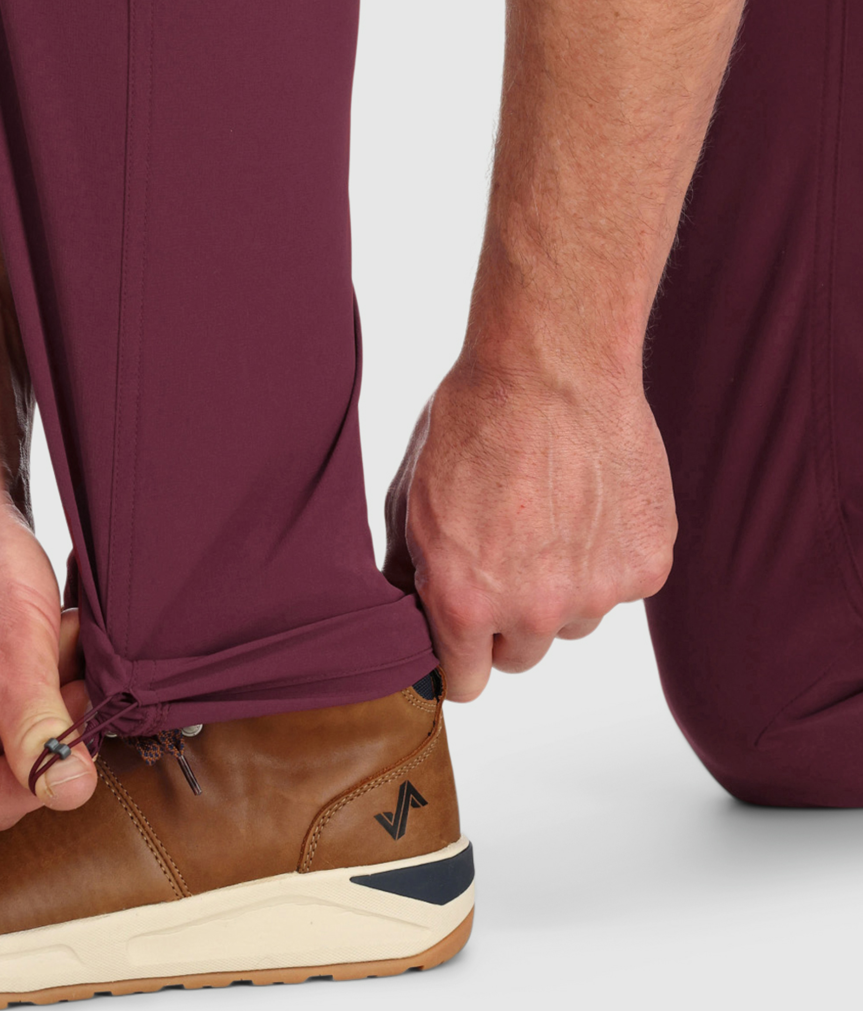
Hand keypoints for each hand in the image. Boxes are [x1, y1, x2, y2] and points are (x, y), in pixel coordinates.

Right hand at [0, 488, 96, 834]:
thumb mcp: (15, 653)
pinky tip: (45, 646)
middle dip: (41, 732)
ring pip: (0, 750)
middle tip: (68, 677)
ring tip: (56, 648)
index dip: (34, 779)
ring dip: (44, 706)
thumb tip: (70, 795)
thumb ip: (41, 733)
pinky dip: (32, 687)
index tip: (74, 733)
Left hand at [383, 357, 675, 700]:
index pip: (465, 683)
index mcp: (466, 602)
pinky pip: (620, 584)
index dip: (457, 660)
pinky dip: (606, 555)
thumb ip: (409, 570)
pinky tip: (587, 499)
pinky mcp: (647, 565)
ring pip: (573, 619)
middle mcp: (533, 610)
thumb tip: (402, 610)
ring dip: (560, 587)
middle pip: (520, 654)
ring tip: (547, 513)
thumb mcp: (411, 497)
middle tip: (503, 553)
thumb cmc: (473, 421)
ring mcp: (598, 592)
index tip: (458, 639)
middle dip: (506, 620)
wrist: (551, 366)